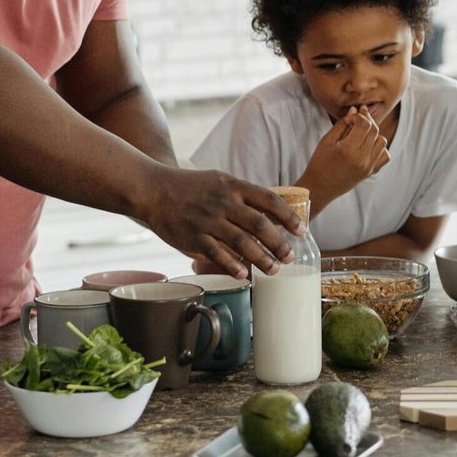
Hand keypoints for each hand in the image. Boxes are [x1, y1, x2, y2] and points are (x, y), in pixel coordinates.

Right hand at [141, 169, 304, 279]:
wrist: (154, 189)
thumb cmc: (191, 187)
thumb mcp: (220, 181)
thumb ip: (244, 197)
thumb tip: (272, 216)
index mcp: (234, 187)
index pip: (269, 200)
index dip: (289, 217)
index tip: (301, 231)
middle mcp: (224, 203)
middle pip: (260, 225)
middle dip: (279, 244)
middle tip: (290, 257)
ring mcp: (209, 221)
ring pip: (242, 243)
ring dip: (262, 259)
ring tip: (274, 270)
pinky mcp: (193, 237)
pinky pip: (217, 254)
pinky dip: (233, 266)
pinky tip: (244, 274)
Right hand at [299, 106, 387, 203]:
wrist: (320, 188)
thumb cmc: (319, 162)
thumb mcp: (327, 140)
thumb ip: (342, 124)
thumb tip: (355, 110)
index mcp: (347, 150)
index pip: (364, 124)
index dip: (359, 116)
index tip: (351, 117)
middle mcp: (361, 159)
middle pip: (374, 131)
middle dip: (367, 120)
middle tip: (357, 118)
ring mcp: (368, 167)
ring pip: (382, 141)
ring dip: (374, 134)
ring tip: (361, 134)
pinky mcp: (371, 172)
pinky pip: (385, 155)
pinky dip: (380, 148)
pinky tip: (368, 146)